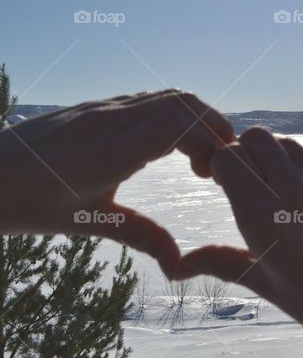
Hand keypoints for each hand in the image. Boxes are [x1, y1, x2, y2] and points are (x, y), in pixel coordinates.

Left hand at [0, 90, 234, 274]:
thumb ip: (139, 234)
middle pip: (182, 102)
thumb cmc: (28, 202)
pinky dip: (175, 114)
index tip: (210, 176)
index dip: (209, 142)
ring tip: (200, 154)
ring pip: (167, 95)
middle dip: (213, 126)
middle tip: (219, 164)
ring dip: (196, 118)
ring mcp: (102, 108)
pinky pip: (148, 98)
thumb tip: (178, 263)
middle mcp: (109, 121)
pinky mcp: (97, 106)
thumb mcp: (86, 221)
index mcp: (108, 152)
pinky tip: (170, 144)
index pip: (179, 124)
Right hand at [175, 128, 302, 357]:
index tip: (223, 180)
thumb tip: (176, 265)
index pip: (229, 157)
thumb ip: (221, 261)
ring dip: (277, 156)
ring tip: (278, 183)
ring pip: (289, 144)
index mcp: (263, 219)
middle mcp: (295, 193)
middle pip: (257, 137)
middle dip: (247, 151)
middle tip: (250, 176)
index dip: (223, 164)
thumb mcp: (266, 282)